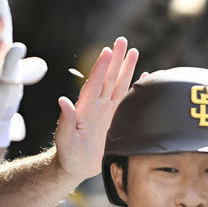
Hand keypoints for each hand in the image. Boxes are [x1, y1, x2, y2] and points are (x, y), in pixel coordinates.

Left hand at [54, 37, 138, 181]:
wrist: (76, 166)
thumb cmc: (67, 153)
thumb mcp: (64, 137)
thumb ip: (65, 119)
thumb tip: (62, 101)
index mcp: (86, 107)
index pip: (95, 82)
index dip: (101, 67)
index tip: (107, 51)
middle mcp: (98, 105)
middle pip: (110, 77)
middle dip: (116, 59)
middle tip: (122, 41)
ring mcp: (108, 110)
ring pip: (120, 84)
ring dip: (126, 68)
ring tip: (133, 51)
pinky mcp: (117, 119)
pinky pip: (128, 100)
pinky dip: (136, 88)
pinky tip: (144, 77)